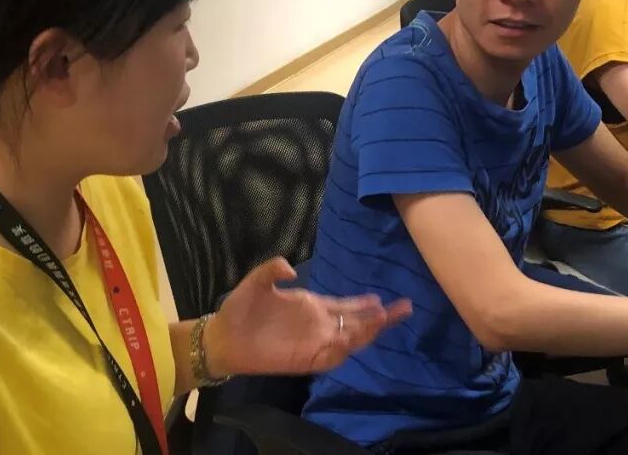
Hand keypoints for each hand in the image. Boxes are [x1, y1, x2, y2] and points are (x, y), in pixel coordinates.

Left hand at [205, 258, 411, 377]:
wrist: (222, 336)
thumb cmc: (240, 309)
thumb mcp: (257, 280)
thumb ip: (273, 269)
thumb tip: (292, 268)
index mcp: (310, 307)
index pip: (345, 306)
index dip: (364, 304)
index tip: (385, 299)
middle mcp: (317, 325)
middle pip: (355, 323)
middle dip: (379, 318)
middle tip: (404, 307)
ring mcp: (312, 342)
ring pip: (347, 339)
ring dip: (365, 331)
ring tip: (383, 320)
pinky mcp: (302, 358)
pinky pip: (329, 356)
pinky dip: (343, 348)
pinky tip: (354, 339)